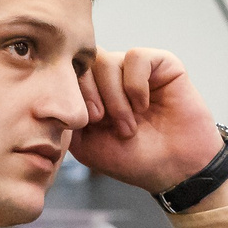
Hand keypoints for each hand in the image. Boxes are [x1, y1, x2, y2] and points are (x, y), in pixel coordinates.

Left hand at [72, 47, 227, 198]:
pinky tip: (144, 106)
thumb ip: (67, 118)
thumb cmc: (134, 159)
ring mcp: (136, 69)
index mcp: (94, 91)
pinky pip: (137, 57)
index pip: (70, 72)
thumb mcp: (86, 145)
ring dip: (114, 97)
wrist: (174, 169)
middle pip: (85, 62)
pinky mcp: (162, 64)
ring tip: (128, 124)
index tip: (86, 122)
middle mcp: (113, 76)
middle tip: (103, 121)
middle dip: (89, 94)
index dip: (72, 92)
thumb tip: (52, 94)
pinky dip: (135, 85)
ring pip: (107, 60)